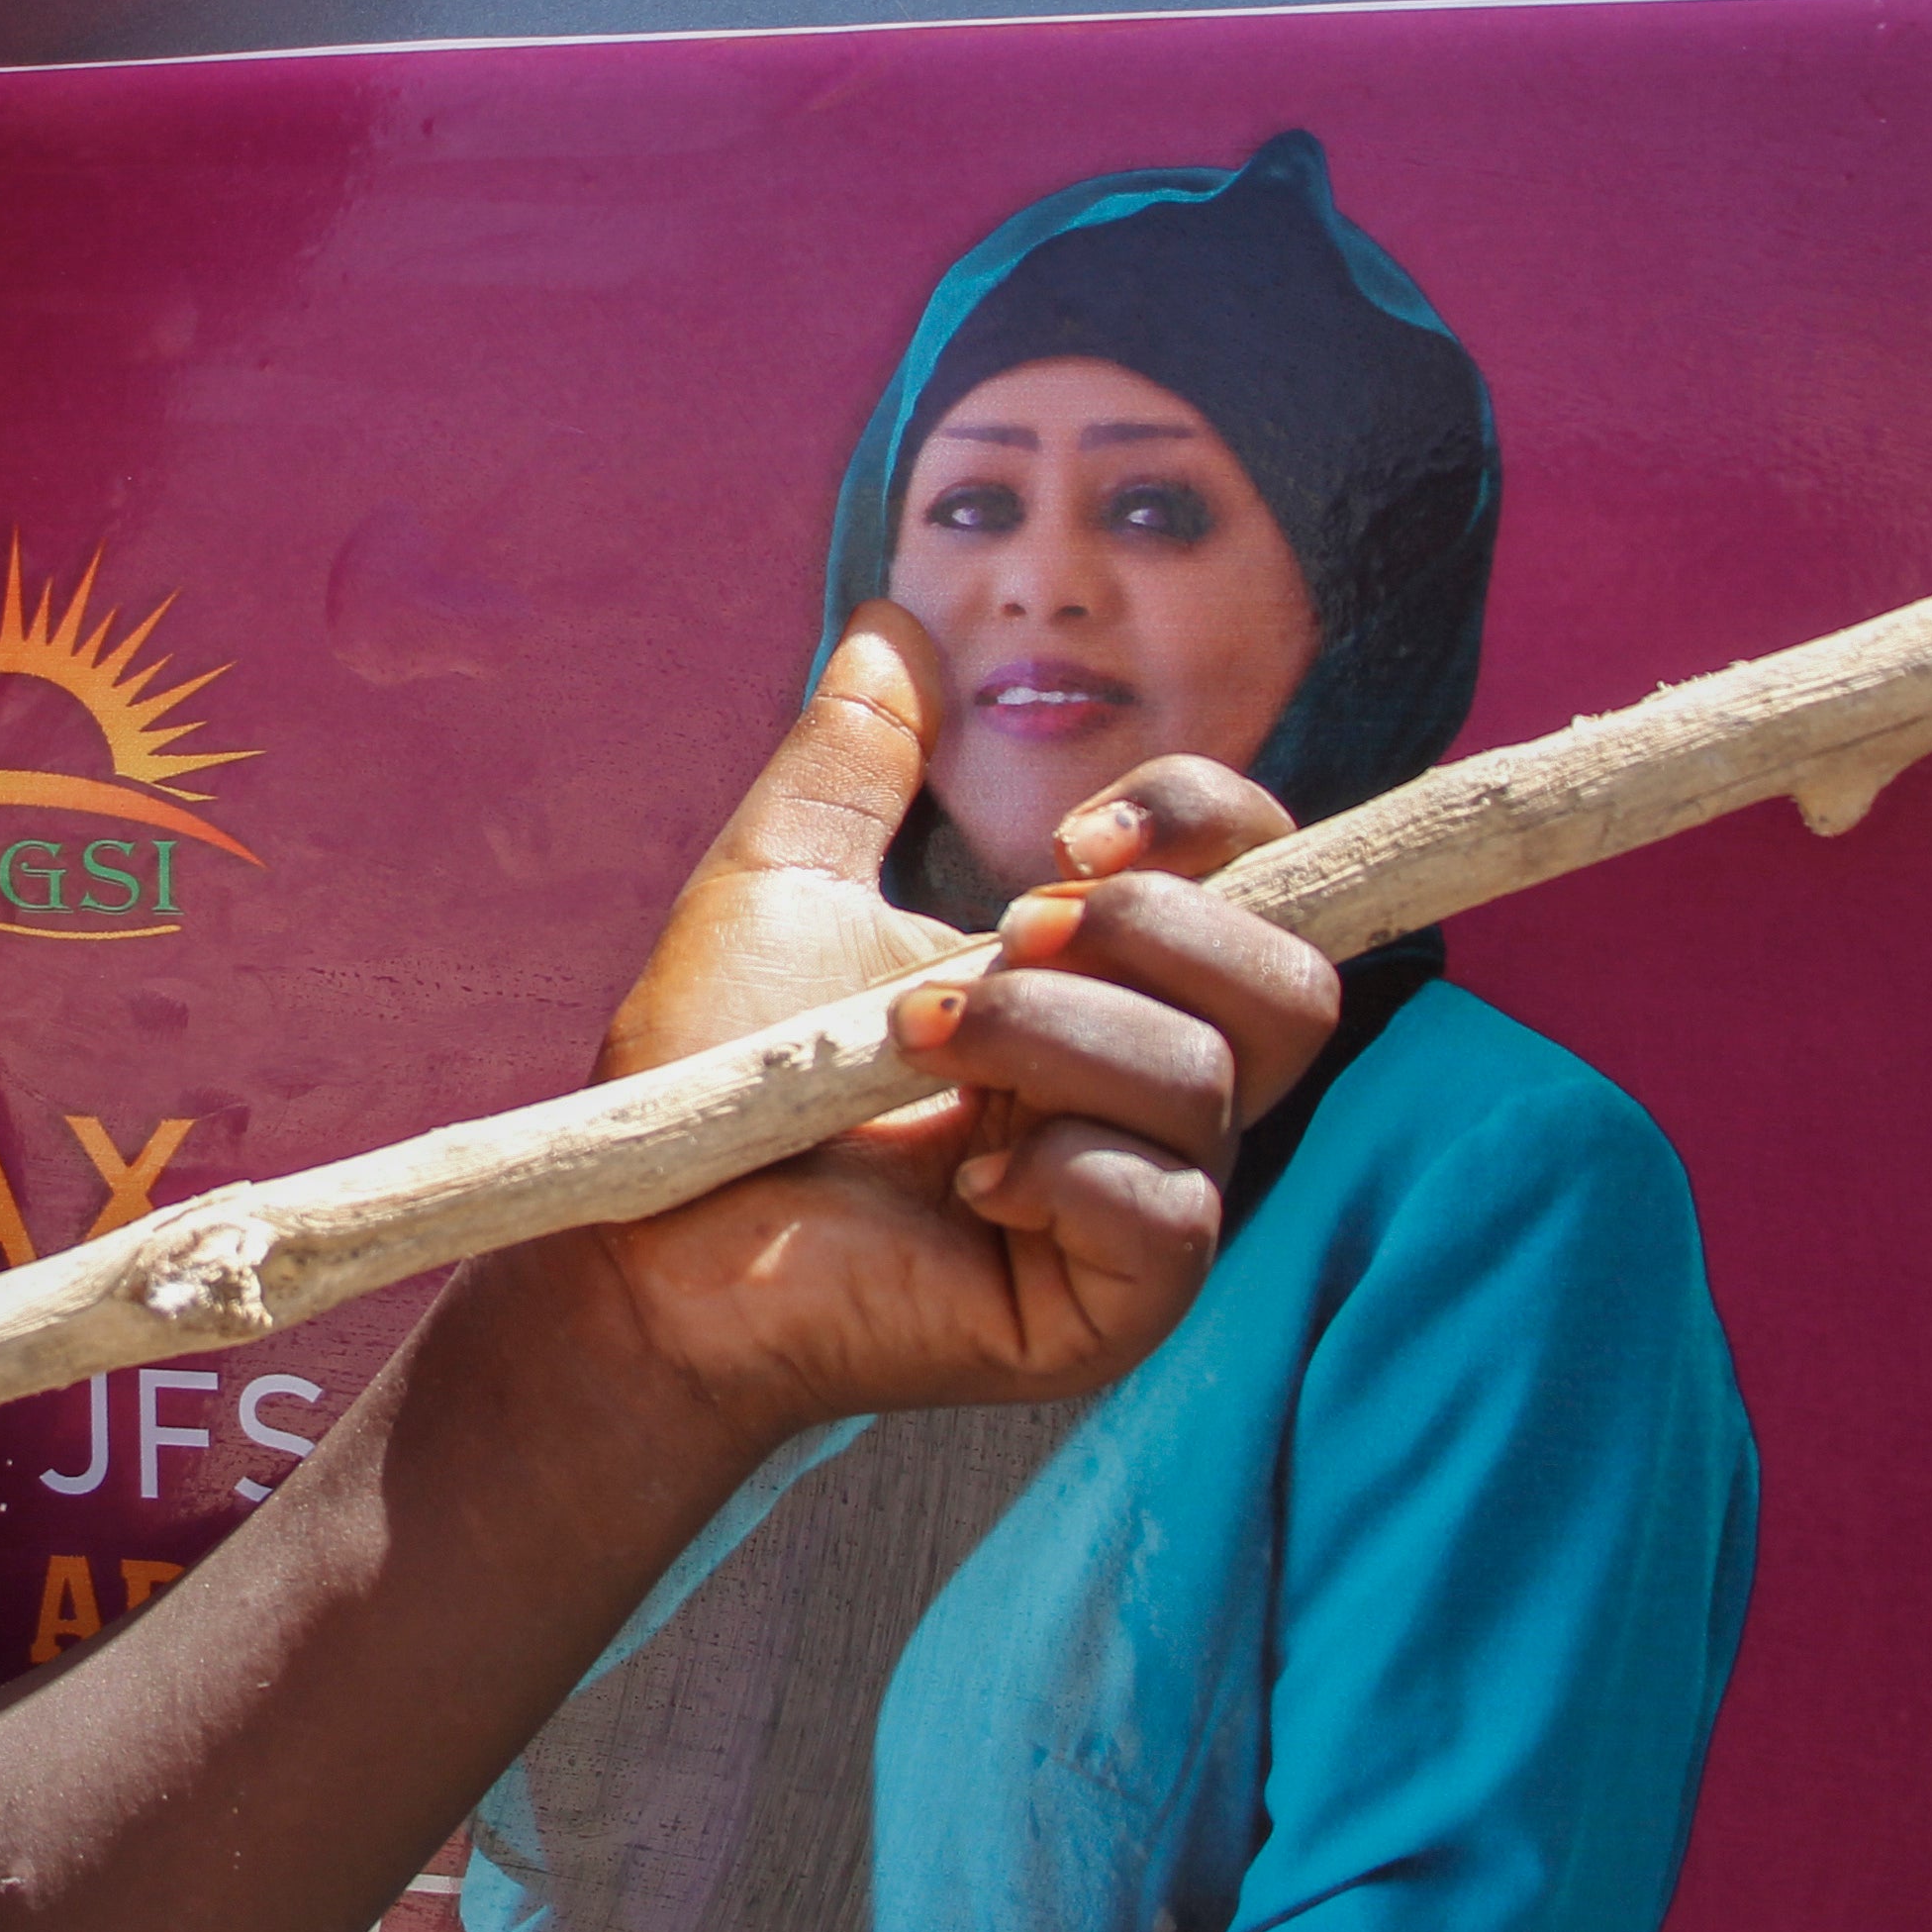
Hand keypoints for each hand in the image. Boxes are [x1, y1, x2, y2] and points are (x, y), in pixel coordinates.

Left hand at [589, 603, 1339, 1449]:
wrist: (640, 1237)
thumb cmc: (717, 1074)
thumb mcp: (783, 881)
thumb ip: (855, 760)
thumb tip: (891, 622)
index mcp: (1106, 983)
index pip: (1260, 879)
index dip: (1208, 825)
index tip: (1074, 834)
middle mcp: (1149, 1093)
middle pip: (1291, 983)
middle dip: (1149, 930)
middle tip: (1002, 943)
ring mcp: (1140, 1206)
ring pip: (1212, 1083)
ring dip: (1054, 1034)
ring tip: (916, 1045)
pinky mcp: (1106, 1309)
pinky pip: (1172, 1217)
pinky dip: (1067, 1170)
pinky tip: (963, 1179)